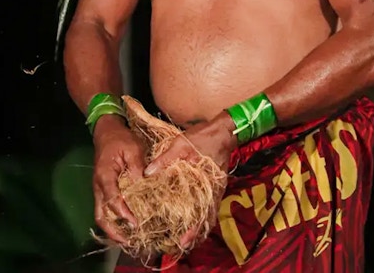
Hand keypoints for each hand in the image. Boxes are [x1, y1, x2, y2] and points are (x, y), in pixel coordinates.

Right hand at [91, 115, 145, 244]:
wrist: (106, 131)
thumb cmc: (120, 138)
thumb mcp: (133, 148)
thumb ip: (137, 168)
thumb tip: (143, 187)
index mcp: (105, 176)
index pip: (112, 201)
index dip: (123, 214)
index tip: (135, 224)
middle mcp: (98, 186)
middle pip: (100, 215)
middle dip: (113, 231)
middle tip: (128, 242)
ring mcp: (99, 189)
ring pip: (101, 214)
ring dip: (112, 228)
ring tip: (128, 239)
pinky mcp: (103, 189)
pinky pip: (105, 209)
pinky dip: (114, 220)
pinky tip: (126, 225)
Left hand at [141, 113, 239, 248]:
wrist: (225, 129)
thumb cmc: (204, 136)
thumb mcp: (181, 144)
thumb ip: (165, 159)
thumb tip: (148, 173)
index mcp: (207, 183)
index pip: (203, 212)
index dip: (194, 229)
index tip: (184, 241)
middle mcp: (214, 190)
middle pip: (207, 217)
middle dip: (196, 232)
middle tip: (182, 243)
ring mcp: (216, 188)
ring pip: (209, 212)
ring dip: (199, 224)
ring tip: (185, 235)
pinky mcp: (215, 184)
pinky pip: (209, 203)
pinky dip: (202, 213)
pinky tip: (191, 215)